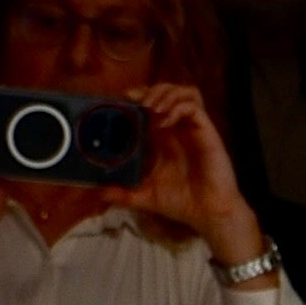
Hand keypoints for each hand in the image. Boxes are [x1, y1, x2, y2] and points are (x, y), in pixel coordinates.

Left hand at [131, 83, 264, 265]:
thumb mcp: (144, 196)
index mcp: (165, 137)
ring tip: (150, 107)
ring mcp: (193, 129)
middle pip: (169, 91)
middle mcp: (179, 128)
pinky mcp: (207, 132)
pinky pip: (194, 107)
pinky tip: (164, 122)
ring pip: (185, 92)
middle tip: (136, 101)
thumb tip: (98, 193)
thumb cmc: (181, 202)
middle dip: (151, 90)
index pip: (153, 104)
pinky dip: (177, 108)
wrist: (207, 214)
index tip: (123, 99)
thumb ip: (122, 193)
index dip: (139, 95)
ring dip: (166, 93)